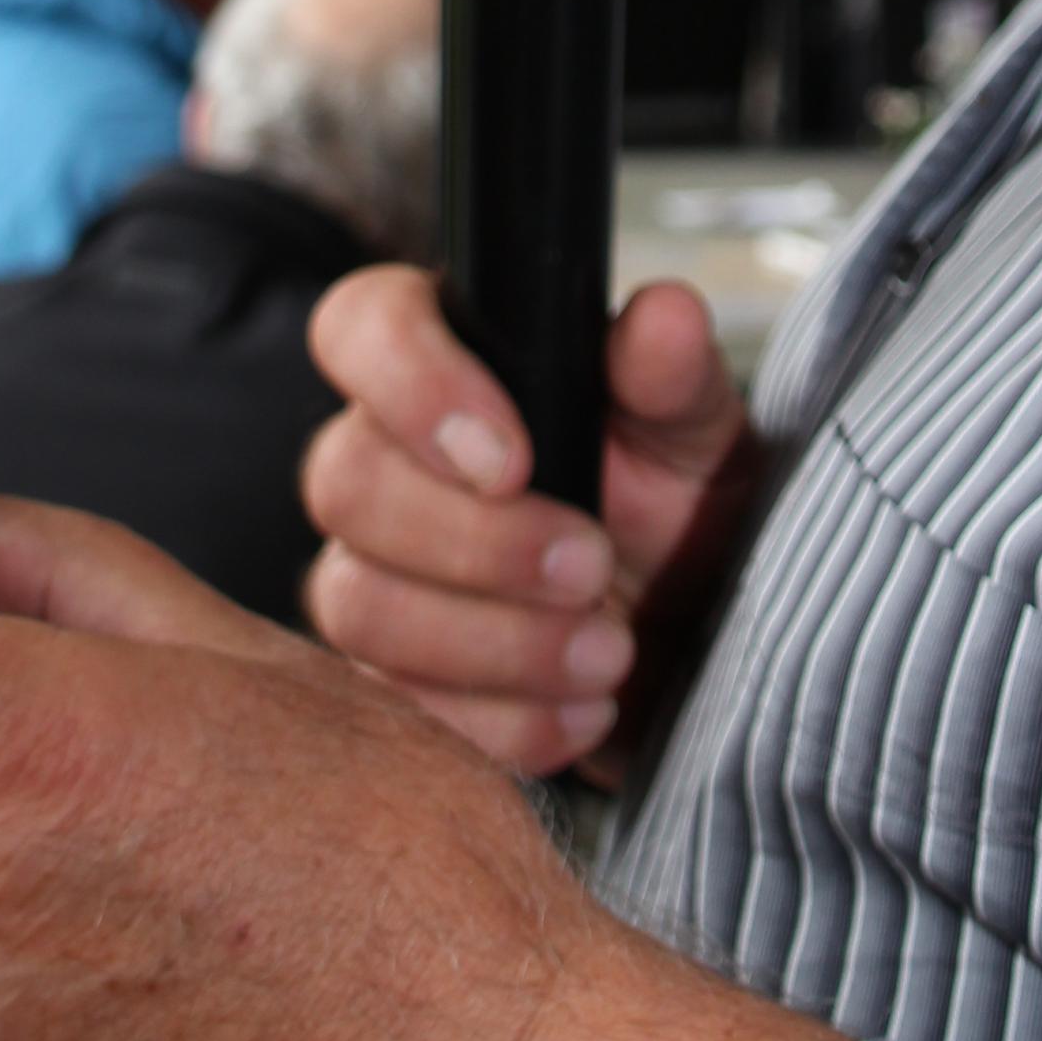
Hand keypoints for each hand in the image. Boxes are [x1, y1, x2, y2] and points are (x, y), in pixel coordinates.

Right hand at [301, 269, 759, 776]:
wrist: (692, 638)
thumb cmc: (678, 506)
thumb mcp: (697, 433)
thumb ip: (674, 374)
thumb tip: (664, 318)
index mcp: (446, 362)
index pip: (362, 327)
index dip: (415, 388)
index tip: (514, 463)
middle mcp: (382, 459)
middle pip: (344, 483)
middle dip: (477, 544)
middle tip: (592, 570)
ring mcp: (369, 573)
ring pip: (360, 605)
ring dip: (496, 643)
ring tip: (608, 654)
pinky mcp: (385, 677)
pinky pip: (397, 710)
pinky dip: (503, 722)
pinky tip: (585, 711)